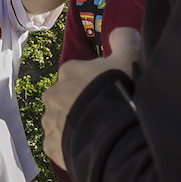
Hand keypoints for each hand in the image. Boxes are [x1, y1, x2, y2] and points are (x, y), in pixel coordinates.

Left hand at [42, 27, 141, 170]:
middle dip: (82, 105)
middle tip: (105, 115)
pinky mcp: (51, 147)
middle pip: (68, 98)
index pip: (80, 74)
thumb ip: (123, 38)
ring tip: (99, 134)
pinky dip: (71, 147)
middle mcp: (53, 95)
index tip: (111, 93)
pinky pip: (59, 146)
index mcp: (69, 71)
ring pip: (61, 122)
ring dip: (75, 126)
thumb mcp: (130, 55)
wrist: (113, 134)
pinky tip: (90, 147)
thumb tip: (118, 34)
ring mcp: (50, 122)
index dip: (98, 83)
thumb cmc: (121, 90)